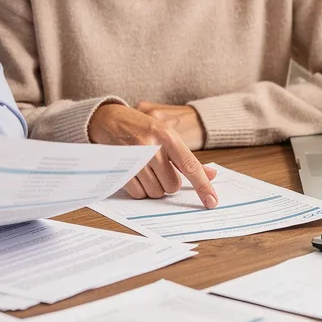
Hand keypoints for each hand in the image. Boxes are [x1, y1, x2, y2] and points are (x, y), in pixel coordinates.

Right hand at [89, 104, 217, 207]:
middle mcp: (153, 148)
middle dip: (168, 182)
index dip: (203, 186)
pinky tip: (135, 174)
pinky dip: (140, 189)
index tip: (212, 201)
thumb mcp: (167, 136)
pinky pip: (138, 194)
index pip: (191, 167)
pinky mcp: (121, 170)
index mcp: (168, 138)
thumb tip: (211, 175)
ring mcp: (135, 159)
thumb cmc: (143, 128)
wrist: (110, 119)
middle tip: (159, 168)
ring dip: (153, 186)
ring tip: (145, 169)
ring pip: (156, 192)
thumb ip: (188, 158)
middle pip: (172, 186)